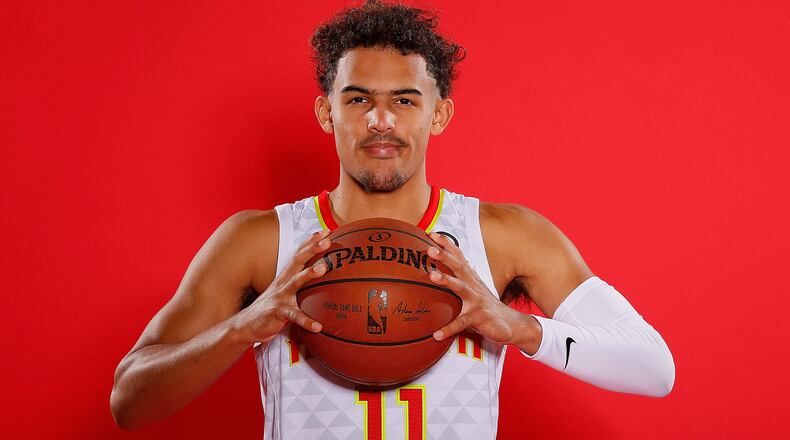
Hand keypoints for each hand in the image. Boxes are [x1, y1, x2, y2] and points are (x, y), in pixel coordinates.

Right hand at [232, 229, 329, 344]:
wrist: (245, 326)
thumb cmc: (270, 308)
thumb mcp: (284, 293)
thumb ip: (299, 285)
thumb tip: (319, 279)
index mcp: (285, 277)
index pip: (299, 255)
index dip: (310, 242)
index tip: (325, 231)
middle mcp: (283, 283)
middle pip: (298, 261)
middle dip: (312, 249)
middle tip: (327, 241)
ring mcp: (279, 297)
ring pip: (295, 283)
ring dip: (309, 274)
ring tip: (323, 268)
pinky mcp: (277, 313)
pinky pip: (293, 316)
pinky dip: (306, 321)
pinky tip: (318, 326)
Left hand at [426, 232, 540, 348]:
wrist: (511, 324)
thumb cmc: (485, 306)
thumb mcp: (473, 290)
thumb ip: (458, 281)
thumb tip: (435, 274)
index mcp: (471, 278)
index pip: (459, 257)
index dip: (447, 245)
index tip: (432, 234)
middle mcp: (474, 286)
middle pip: (458, 267)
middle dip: (445, 256)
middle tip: (430, 249)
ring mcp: (477, 301)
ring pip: (461, 288)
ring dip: (446, 280)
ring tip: (432, 276)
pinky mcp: (479, 318)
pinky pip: (462, 323)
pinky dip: (449, 328)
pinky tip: (436, 334)